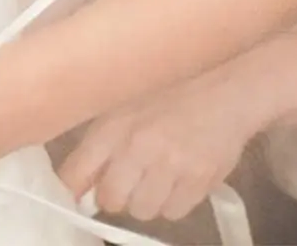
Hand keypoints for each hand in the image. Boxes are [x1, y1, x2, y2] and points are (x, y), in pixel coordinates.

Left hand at [59, 69, 260, 221]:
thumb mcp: (122, 100)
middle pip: (110, 200)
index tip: (79, 190)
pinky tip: (175, 180)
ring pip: (142, 210)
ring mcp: (170, 166)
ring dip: (144, 200)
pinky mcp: (199, 181)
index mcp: (112, 123)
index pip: (75, 173)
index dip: (74, 188)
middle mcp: (137, 148)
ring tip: (153, 178)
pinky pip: (174, 212)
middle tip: (123, 182)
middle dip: (113, 195)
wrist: (222, 83)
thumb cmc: (167, 85)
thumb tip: (77, 181)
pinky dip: (172, 203)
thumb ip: (98, 138)